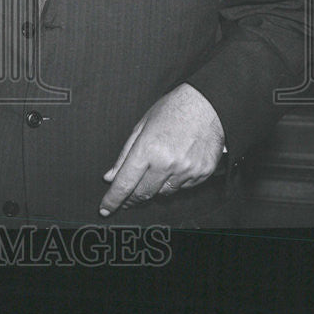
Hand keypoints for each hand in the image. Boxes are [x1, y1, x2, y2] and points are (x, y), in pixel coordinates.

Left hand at [99, 83, 224, 215]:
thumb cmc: (172, 110)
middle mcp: (167, 163)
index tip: (105, 209)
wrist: (208, 104)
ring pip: (163, 192)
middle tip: (126, 198)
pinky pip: (182, 187)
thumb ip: (124, 155)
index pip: (125, 183)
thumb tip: (110, 177)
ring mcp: (187, 170)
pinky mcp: (202, 174)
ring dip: (155, 187)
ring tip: (157, 168)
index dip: (113, 199)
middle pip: (143, 193)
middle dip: (131, 198)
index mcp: (148, 149)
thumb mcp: (141, 126)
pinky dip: (175, 181)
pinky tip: (176, 163)